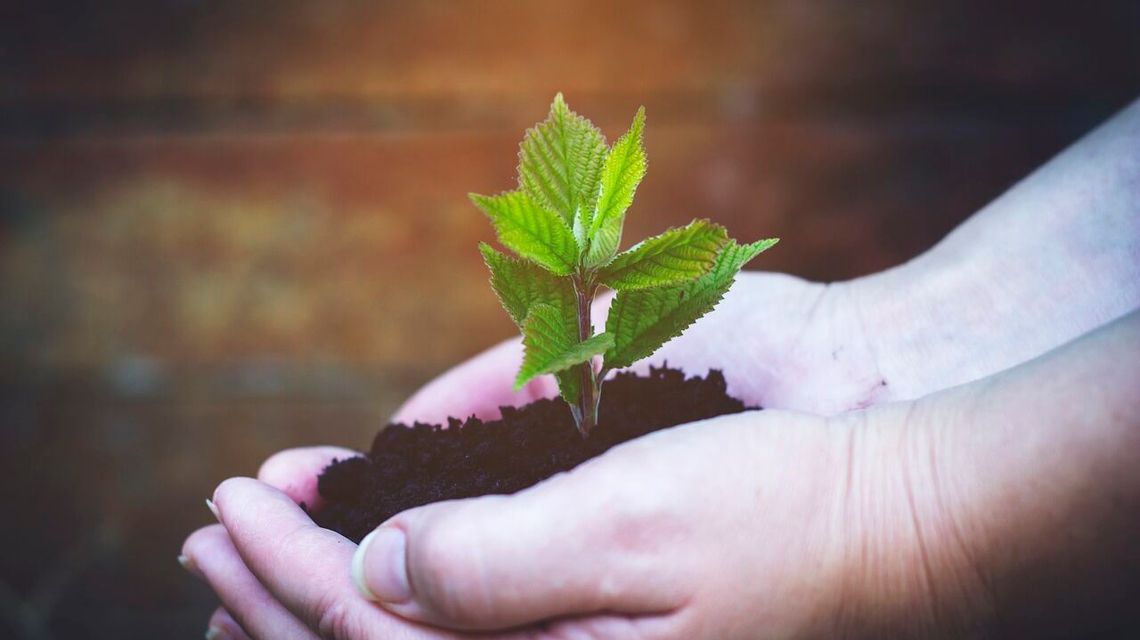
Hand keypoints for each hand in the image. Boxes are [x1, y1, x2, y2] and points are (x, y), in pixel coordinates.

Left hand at [185, 312, 1139, 638]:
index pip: (367, 634)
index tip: (226, 500)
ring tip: (249, 574)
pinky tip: (371, 582)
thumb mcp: (631, 526)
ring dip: (318, 612)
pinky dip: (398, 607)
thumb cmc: (777, 513)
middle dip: (273, 597)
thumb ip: (489, 565)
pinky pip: (470, 637)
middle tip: (206, 534)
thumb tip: (370, 575)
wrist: (894, 530)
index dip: (282, 568)